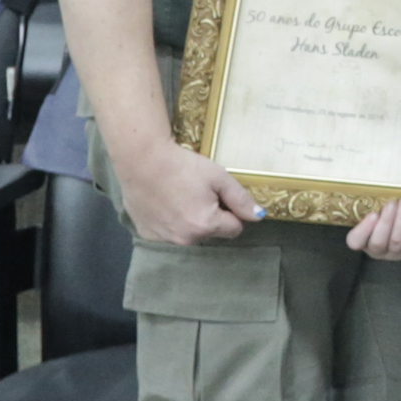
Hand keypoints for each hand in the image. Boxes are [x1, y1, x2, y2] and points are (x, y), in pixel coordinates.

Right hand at [115, 139, 262, 244]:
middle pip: (212, 232)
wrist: (141, 161)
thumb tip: (259, 216)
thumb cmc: (183, 167)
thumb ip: (241, 199)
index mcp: (206, 225)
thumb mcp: (219, 177)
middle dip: (212, 217)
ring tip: (180, 196)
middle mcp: (185, 239)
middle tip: (199, 193)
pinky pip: (168, 232)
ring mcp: (164, 239)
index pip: (234, 228)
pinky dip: (170, 221)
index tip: (220, 196)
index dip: (232, 212)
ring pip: (189, 234)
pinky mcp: (147, 234)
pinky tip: (164, 202)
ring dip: (190, 221)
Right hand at [345, 196, 400, 260]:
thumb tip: (382, 195)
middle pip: (378, 242)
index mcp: (363, 242)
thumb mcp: (377, 213)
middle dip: (386, 221)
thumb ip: (375, 209)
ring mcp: (395, 255)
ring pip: (397, 241)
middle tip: (392, 203)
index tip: (373, 214)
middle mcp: (377, 252)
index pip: (355, 241)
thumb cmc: (387, 219)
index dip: (363, 230)